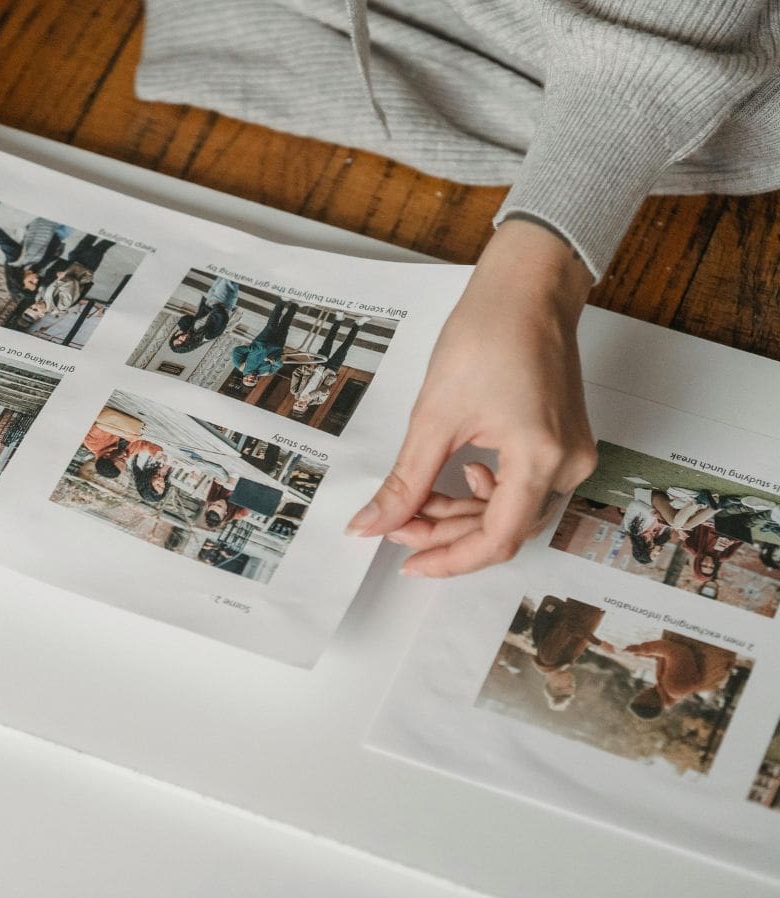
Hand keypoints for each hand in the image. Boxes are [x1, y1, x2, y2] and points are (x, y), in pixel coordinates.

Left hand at [349, 219, 598, 576]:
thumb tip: (371, 525)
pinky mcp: (563, 442)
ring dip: (462, 514)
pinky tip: (459, 476)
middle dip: (446, 534)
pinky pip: (524, 486)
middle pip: (505, 528)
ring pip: (512, 510)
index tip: (408, 563)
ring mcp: (570, 453)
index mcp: (540, 458)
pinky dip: (484, 492)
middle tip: (396, 527)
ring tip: (415, 503)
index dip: (450, 560)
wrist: (525, 290)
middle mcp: (567, 463)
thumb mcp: (434, 417)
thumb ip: (405, 482)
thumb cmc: (487, 336)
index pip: (498, 539)